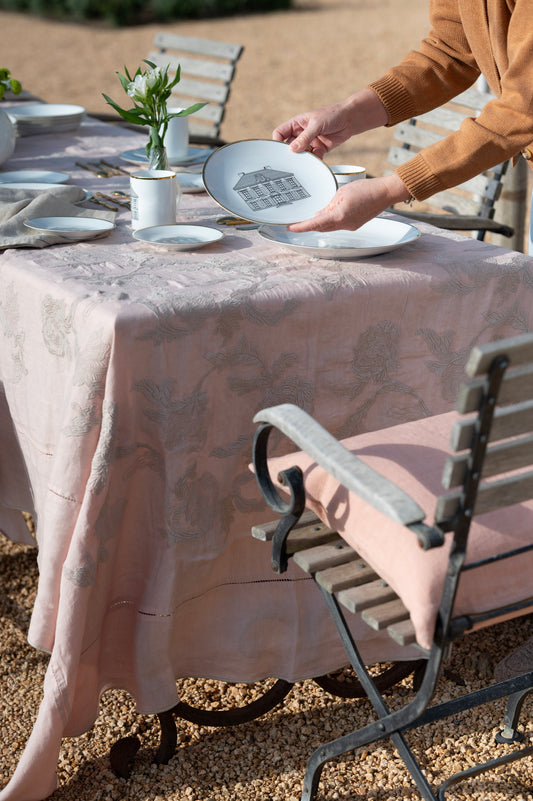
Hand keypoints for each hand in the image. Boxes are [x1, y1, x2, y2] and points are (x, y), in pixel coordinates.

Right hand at [273, 89, 388, 157]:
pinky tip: (317, 158)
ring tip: (305, 160)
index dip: (277, 142)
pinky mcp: (319, 149)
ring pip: (301, 154)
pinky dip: (315, 160)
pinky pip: (313, 157)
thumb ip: (305, 137)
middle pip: (289, 146)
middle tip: (291, 160)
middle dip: (290, 153)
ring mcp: (310, 142)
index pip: (280, 133)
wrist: (350, 119)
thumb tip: (292, 150)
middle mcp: (301, 133)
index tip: (278, 152)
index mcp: (296, 124)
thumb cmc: (332, 115)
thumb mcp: (316, 125)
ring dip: (303, 158)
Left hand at [286, 174, 410, 232]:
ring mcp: (350, 227)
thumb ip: (328, 205)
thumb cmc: (366, 189)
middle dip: (309, 226)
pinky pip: (338, 225)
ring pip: (329, 227)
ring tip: (310, 218)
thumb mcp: (342, 193)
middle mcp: (344, 225)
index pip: (315, 224)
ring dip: (320, 224)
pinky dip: (330, 221)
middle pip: (321, 228)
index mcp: (339, 216)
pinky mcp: (355, 225)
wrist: (385, 193)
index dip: (301, 227)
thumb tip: (319, 215)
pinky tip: (328, 215)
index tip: (290, 228)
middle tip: (296, 224)